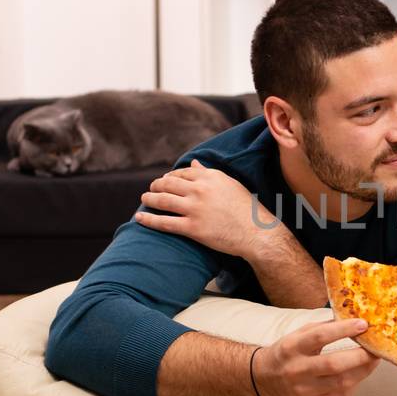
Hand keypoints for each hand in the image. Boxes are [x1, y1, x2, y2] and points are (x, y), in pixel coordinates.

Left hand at [135, 158, 273, 258]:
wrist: (257, 233)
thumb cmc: (247, 209)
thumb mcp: (230, 184)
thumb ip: (209, 173)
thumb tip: (194, 162)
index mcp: (210, 177)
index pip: (182, 172)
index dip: (170, 176)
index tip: (166, 180)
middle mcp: (200, 190)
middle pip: (168, 184)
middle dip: (156, 185)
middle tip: (151, 189)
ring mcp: (195, 209)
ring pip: (162, 201)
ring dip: (149, 199)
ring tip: (144, 199)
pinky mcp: (192, 228)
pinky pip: (164, 223)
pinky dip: (149, 219)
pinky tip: (139, 217)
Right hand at [253, 319, 380, 395]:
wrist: (263, 381)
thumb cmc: (287, 353)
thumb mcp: (298, 335)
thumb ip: (324, 328)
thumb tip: (354, 320)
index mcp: (292, 347)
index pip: (320, 336)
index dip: (344, 330)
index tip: (363, 324)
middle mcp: (296, 370)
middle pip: (335, 364)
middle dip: (361, 356)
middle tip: (377, 348)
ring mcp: (302, 391)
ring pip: (342, 384)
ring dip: (363, 371)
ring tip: (372, 361)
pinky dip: (353, 385)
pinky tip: (357, 375)